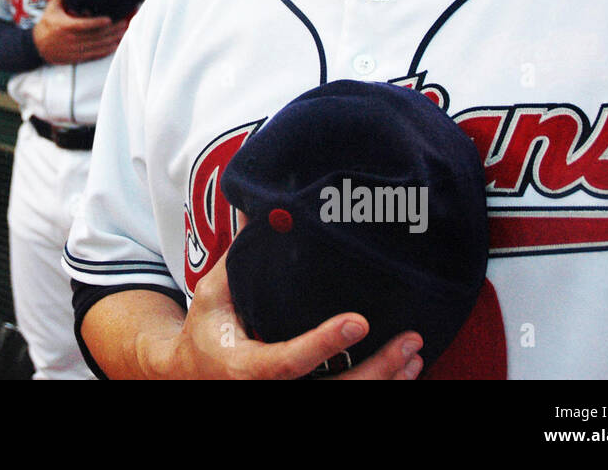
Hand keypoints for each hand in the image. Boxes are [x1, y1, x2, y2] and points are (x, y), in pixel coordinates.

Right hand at [31, 0, 129, 64]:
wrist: (37, 46)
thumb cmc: (46, 26)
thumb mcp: (50, 9)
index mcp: (65, 26)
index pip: (84, 25)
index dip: (97, 23)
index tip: (109, 19)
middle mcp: (71, 39)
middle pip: (94, 35)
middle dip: (111, 30)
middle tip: (123, 24)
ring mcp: (74, 49)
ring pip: (96, 46)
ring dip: (111, 41)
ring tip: (122, 35)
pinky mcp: (77, 57)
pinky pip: (93, 55)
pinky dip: (105, 51)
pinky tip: (114, 47)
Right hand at [142, 254, 423, 379]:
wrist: (193, 375)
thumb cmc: (207, 331)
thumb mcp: (213, 294)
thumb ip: (238, 258)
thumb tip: (255, 208)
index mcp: (245, 367)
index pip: (288, 362)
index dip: (324, 344)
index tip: (358, 322)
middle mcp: (271, 392)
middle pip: (333, 391)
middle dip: (376, 369)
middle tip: (409, 340)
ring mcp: (290, 398)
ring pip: (346, 398)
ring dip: (387, 379)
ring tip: (414, 352)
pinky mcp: (306, 399)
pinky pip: (346, 398)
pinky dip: (380, 386)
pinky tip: (406, 370)